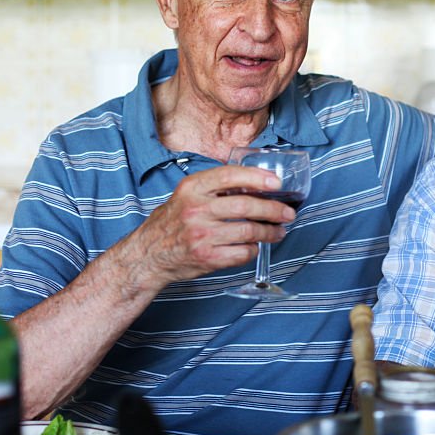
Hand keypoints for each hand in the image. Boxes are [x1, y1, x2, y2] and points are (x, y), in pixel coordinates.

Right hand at [126, 165, 295, 286]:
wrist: (147, 255)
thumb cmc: (172, 222)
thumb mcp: (185, 195)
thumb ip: (213, 187)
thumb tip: (254, 181)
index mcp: (191, 188)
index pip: (229, 176)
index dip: (256, 178)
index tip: (276, 183)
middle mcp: (195, 210)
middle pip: (245, 206)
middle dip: (273, 210)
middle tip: (287, 213)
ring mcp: (201, 235)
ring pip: (248, 232)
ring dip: (269, 232)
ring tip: (278, 231)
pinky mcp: (206, 258)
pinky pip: (241, 253)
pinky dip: (253, 250)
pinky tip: (256, 246)